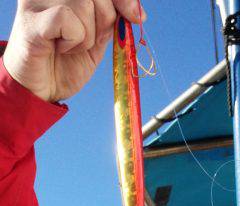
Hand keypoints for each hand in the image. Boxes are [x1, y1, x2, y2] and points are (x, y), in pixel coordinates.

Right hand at [3, 0, 144, 101]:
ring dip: (86, 36)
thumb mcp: (96, 40)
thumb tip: (137, 12)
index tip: (137, 17)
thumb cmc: (64, 64)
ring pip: (84, 4)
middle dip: (105, 20)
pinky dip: (73, 40)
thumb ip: (111, 21)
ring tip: (68, 47)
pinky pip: (67, 19)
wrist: (40, 91)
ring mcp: (37, 0)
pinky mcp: (31, 18)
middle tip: (90, 41)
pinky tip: (59, 48)